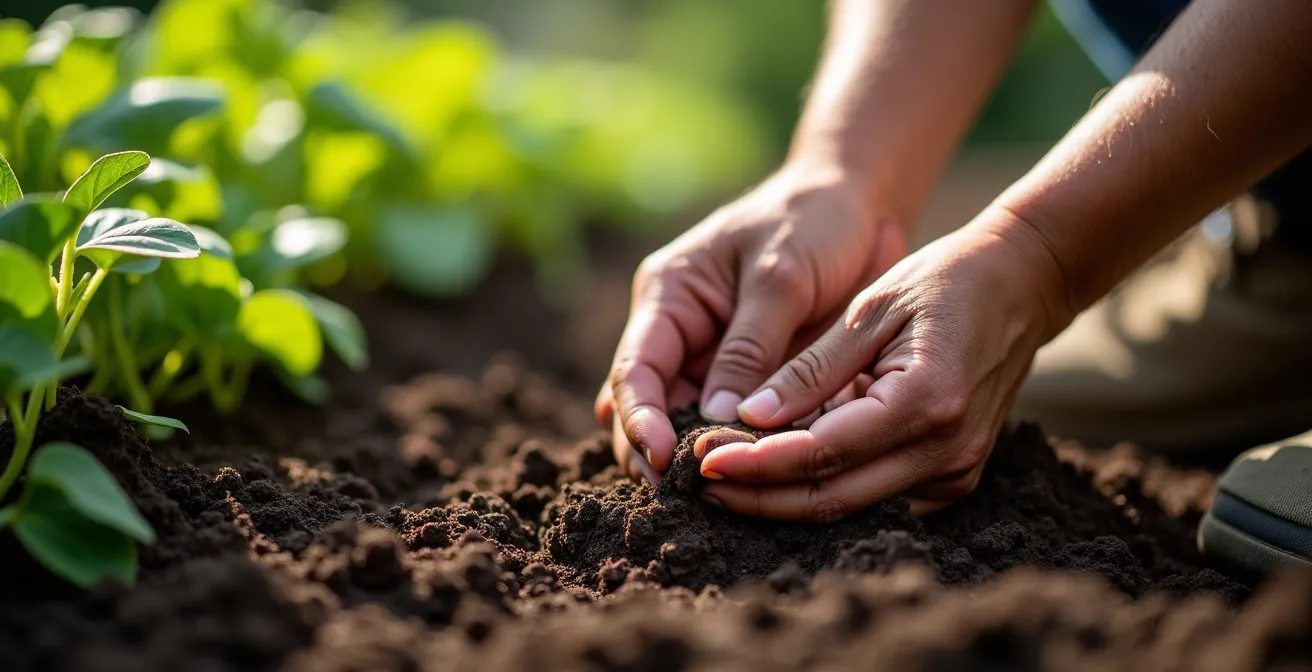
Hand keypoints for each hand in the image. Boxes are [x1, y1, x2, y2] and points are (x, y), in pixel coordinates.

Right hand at [596, 162, 910, 483]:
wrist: (861, 204)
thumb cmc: (814, 221)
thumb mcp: (782, 275)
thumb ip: (750, 346)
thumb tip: (718, 419)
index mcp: (670, 295)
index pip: (634, 368)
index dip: (640, 419)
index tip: (661, 459)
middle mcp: (682, 333)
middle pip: (650, 409)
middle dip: (658, 454)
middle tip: (688, 495)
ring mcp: (715, 360)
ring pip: (690, 426)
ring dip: (702, 459)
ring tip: (721, 499)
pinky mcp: (754, 379)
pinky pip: (739, 427)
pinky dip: (745, 454)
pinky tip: (759, 482)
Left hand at [694, 210, 1071, 518]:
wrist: (1023, 285)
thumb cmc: (943, 282)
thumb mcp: (868, 311)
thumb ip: (809, 372)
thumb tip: (748, 419)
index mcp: (925, 404)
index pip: (821, 454)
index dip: (756, 464)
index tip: (703, 458)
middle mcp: (945, 452)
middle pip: (832, 498)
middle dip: (760, 495)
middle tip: (701, 481)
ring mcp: (956, 471)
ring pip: (850, 504)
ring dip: (786, 493)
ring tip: (727, 472)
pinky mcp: (953, 475)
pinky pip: (875, 492)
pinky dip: (825, 482)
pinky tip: (779, 463)